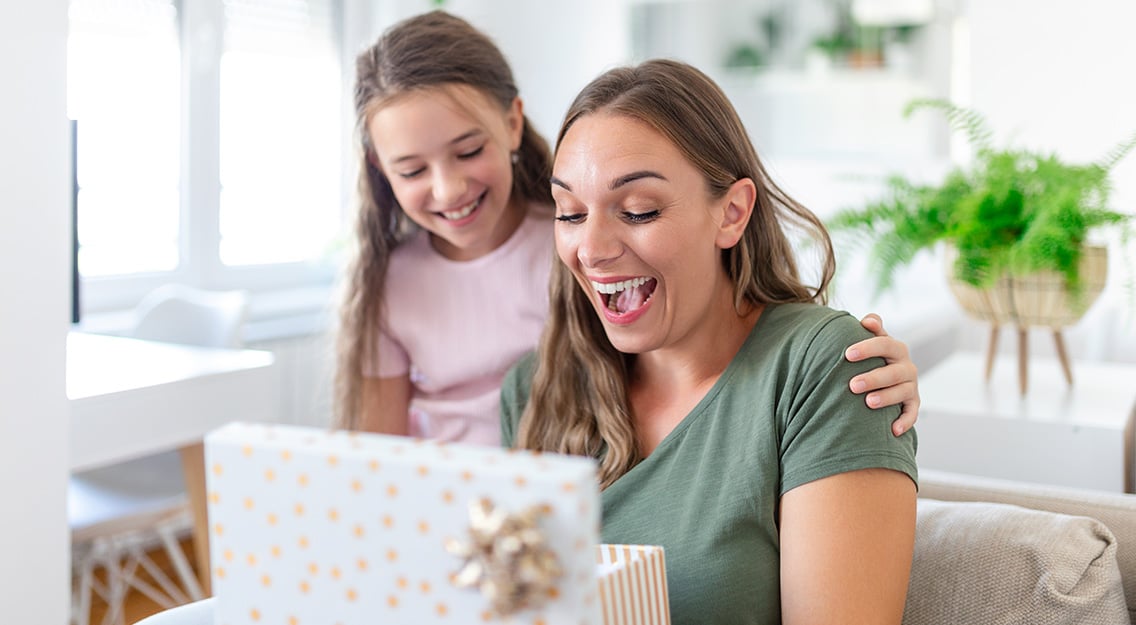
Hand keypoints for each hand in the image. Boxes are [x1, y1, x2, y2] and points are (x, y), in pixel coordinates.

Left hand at [846, 313, 918, 435]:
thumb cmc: (873, 356)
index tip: (847, 354)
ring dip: (887, 397)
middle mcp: (906, 367)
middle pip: (894, 371)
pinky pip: (912, 413)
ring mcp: (911, 386)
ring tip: (868, 402)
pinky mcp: (912, 404)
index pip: (885, 344)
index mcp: (896, 349)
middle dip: (874, 378)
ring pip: (903, 392)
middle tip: (852, 385)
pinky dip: (905, 422)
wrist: (886, 376)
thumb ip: (872, 327)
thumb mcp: (874, 340)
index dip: (868, 348)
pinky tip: (893, 430)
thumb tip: (867, 320)